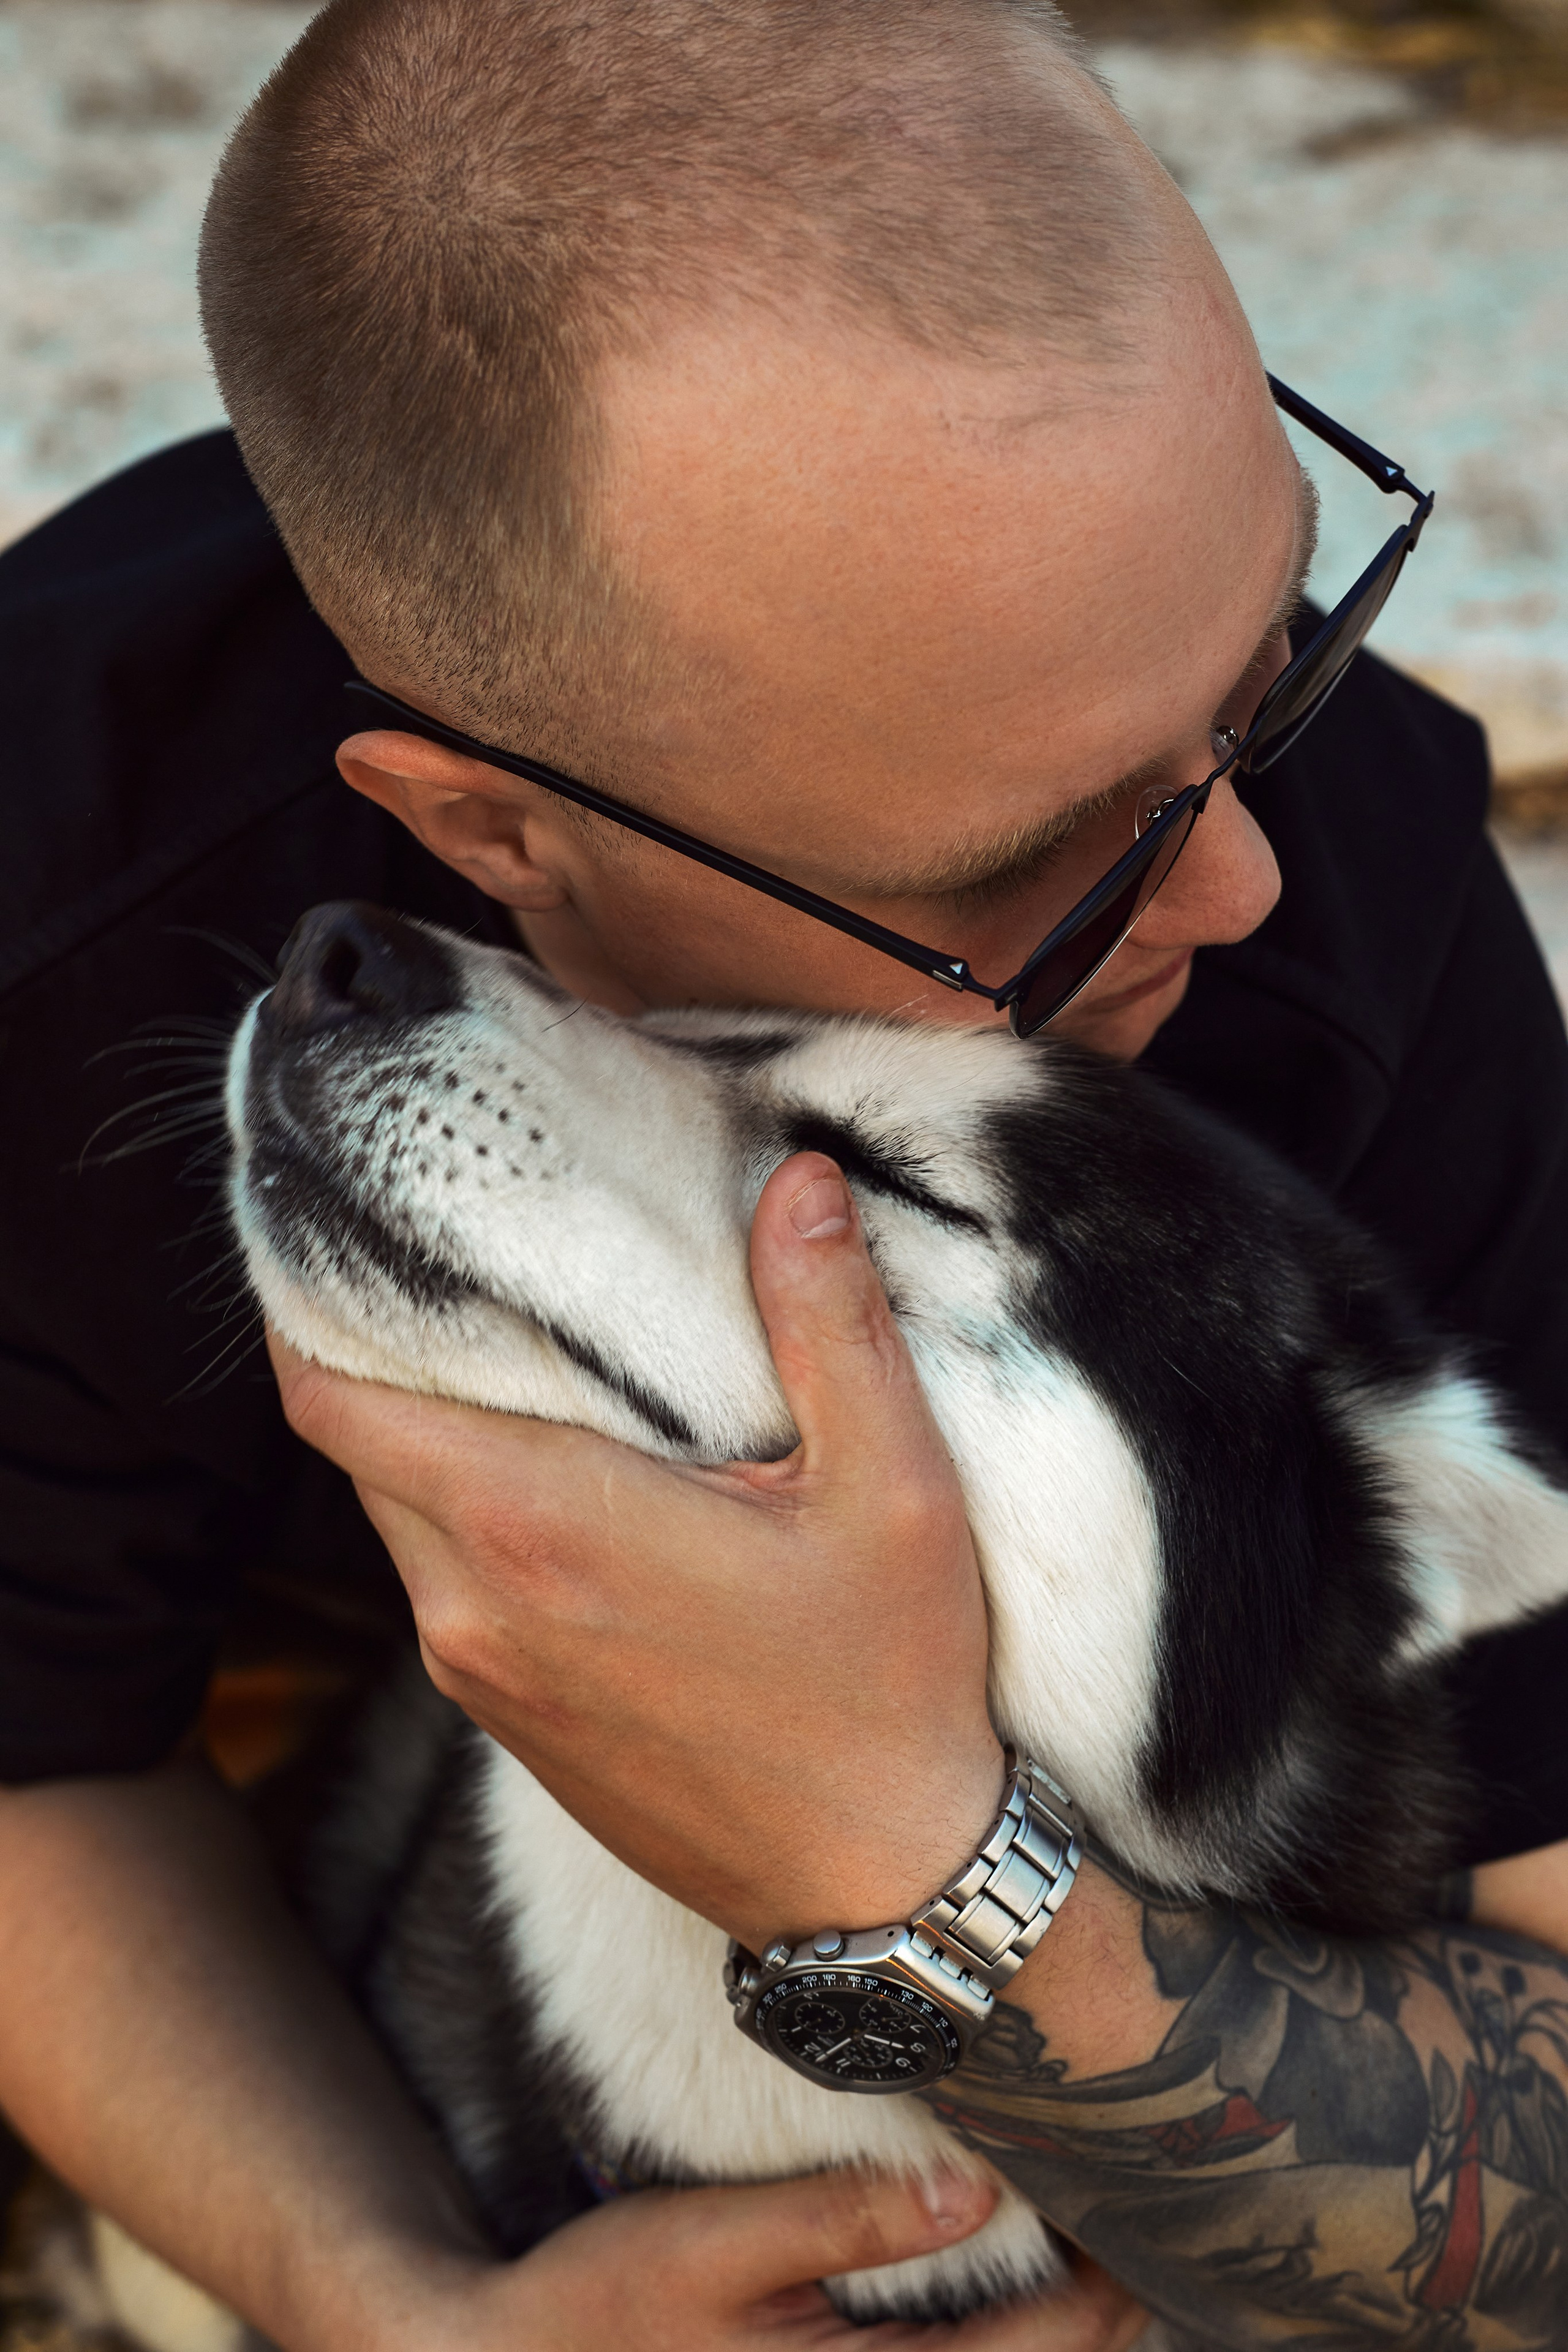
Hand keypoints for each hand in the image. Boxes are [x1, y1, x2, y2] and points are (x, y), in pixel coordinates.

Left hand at [271, 1150, 1001, 1948]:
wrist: (877, 1891)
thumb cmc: (887, 1685)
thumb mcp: (891, 1488)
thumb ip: (830, 1321)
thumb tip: (799, 1178)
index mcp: (540, 1526)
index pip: (333, 1399)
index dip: (307, 1306)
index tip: (337, 1230)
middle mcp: (473, 1605)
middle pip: (354, 1445)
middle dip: (375, 1352)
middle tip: (444, 1265)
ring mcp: (479, 1675)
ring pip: (394, 1516)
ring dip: (423, 1437)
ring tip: (510, 1360)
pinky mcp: (505, 1721)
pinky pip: (435, 1586)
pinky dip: (458, 1516)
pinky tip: (553, 1482)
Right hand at [410, 2170, 1149, 2351]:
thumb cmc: (602, 2309)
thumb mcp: (710, 2243)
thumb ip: (843, 2219)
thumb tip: (976, 2189)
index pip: (1043, 2351)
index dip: (1110, 2274)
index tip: (1139, 2184)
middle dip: (1106, 2304)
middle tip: (1140, 2198)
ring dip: (1062, 2334)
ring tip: (1093, 2239)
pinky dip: (1003, 2347)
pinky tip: (1012, 2294)